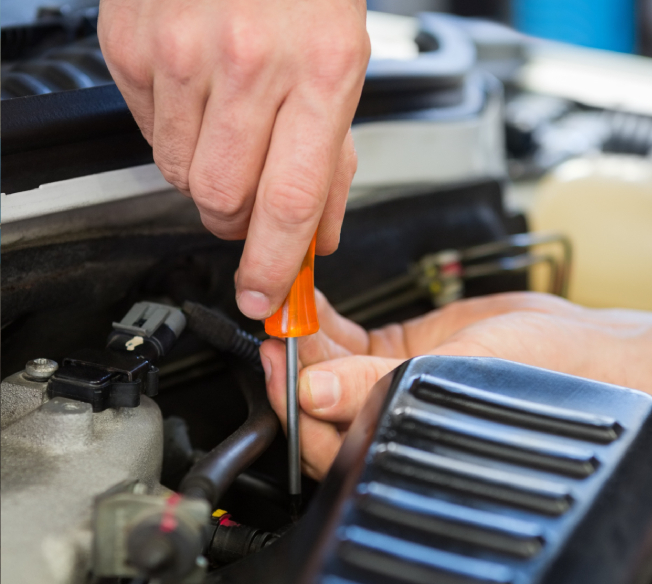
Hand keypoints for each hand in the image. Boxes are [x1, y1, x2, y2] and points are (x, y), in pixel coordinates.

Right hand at [98, 0, 369, 318]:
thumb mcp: (346, 67)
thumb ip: (332, 164)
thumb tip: (315, 241)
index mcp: (321, 70)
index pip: (290, 202)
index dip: (272, 266)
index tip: (263, 297)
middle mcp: (249, 61)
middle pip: (222, 200)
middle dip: (235, 219)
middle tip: (249, 197)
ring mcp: (181, 50)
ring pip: (181, 174)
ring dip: (206, 173)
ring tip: (227, 124)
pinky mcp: (130, 43)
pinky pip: (149, 132)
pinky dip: (176, 132)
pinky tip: (197, 93)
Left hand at [260, 291, 651, 478]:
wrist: (589, 355)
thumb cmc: (544, 385)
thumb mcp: (453, 379)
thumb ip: (377, 385)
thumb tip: (312, 393)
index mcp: (398, 444)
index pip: (325, 436)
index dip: (292, 400)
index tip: (277, 358)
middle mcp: (388, 421)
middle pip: (318, 401)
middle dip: (294, 363)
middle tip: (278, 323)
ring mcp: (392, 387)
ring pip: (330, 368)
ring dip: (309, 337)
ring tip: (295, 303)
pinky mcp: (402, 355)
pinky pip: (352, 343)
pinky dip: (330, 323)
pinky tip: (318, 303)